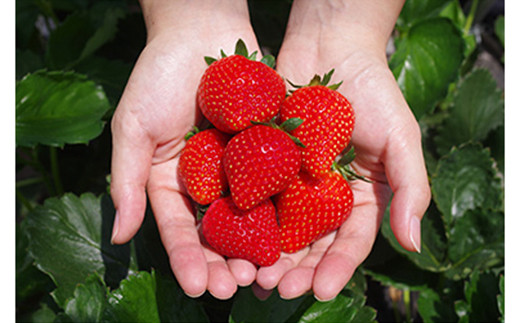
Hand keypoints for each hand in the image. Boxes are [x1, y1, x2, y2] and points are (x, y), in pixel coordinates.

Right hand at [110, 0, 260, 298]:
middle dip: (227, 262)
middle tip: (239, 286)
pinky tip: (295, 236)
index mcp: (172, 183)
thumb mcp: (133, 127)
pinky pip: (278, 184)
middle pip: (218, 232)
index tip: (199, 286)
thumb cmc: (159, 76)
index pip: (180, 230)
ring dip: (259, 247)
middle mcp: (208, 183)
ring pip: (252, 217)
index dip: (188, 259)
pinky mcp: (270, 151)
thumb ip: (125, 180)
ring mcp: (241, 169)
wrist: (203, 30)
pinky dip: (286, 211)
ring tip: (268, 273)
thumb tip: (119, 235)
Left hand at [256, 0, 430, 300]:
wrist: (330, 46)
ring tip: (251, 276)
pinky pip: (253, 194)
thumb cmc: (374, 90)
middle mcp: (323, 197)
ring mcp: (291, 182)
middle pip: (309, 243)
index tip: (320, 291)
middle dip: (295, 269)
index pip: (348, 241)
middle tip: (277, 289)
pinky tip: (229, 239)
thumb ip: (410, 188)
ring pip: (277, 227)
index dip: (336, 268)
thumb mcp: (402, 137)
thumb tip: (413, 243)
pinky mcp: (263, 163)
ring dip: (265, 254)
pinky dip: (242, 218)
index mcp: (358, 198)